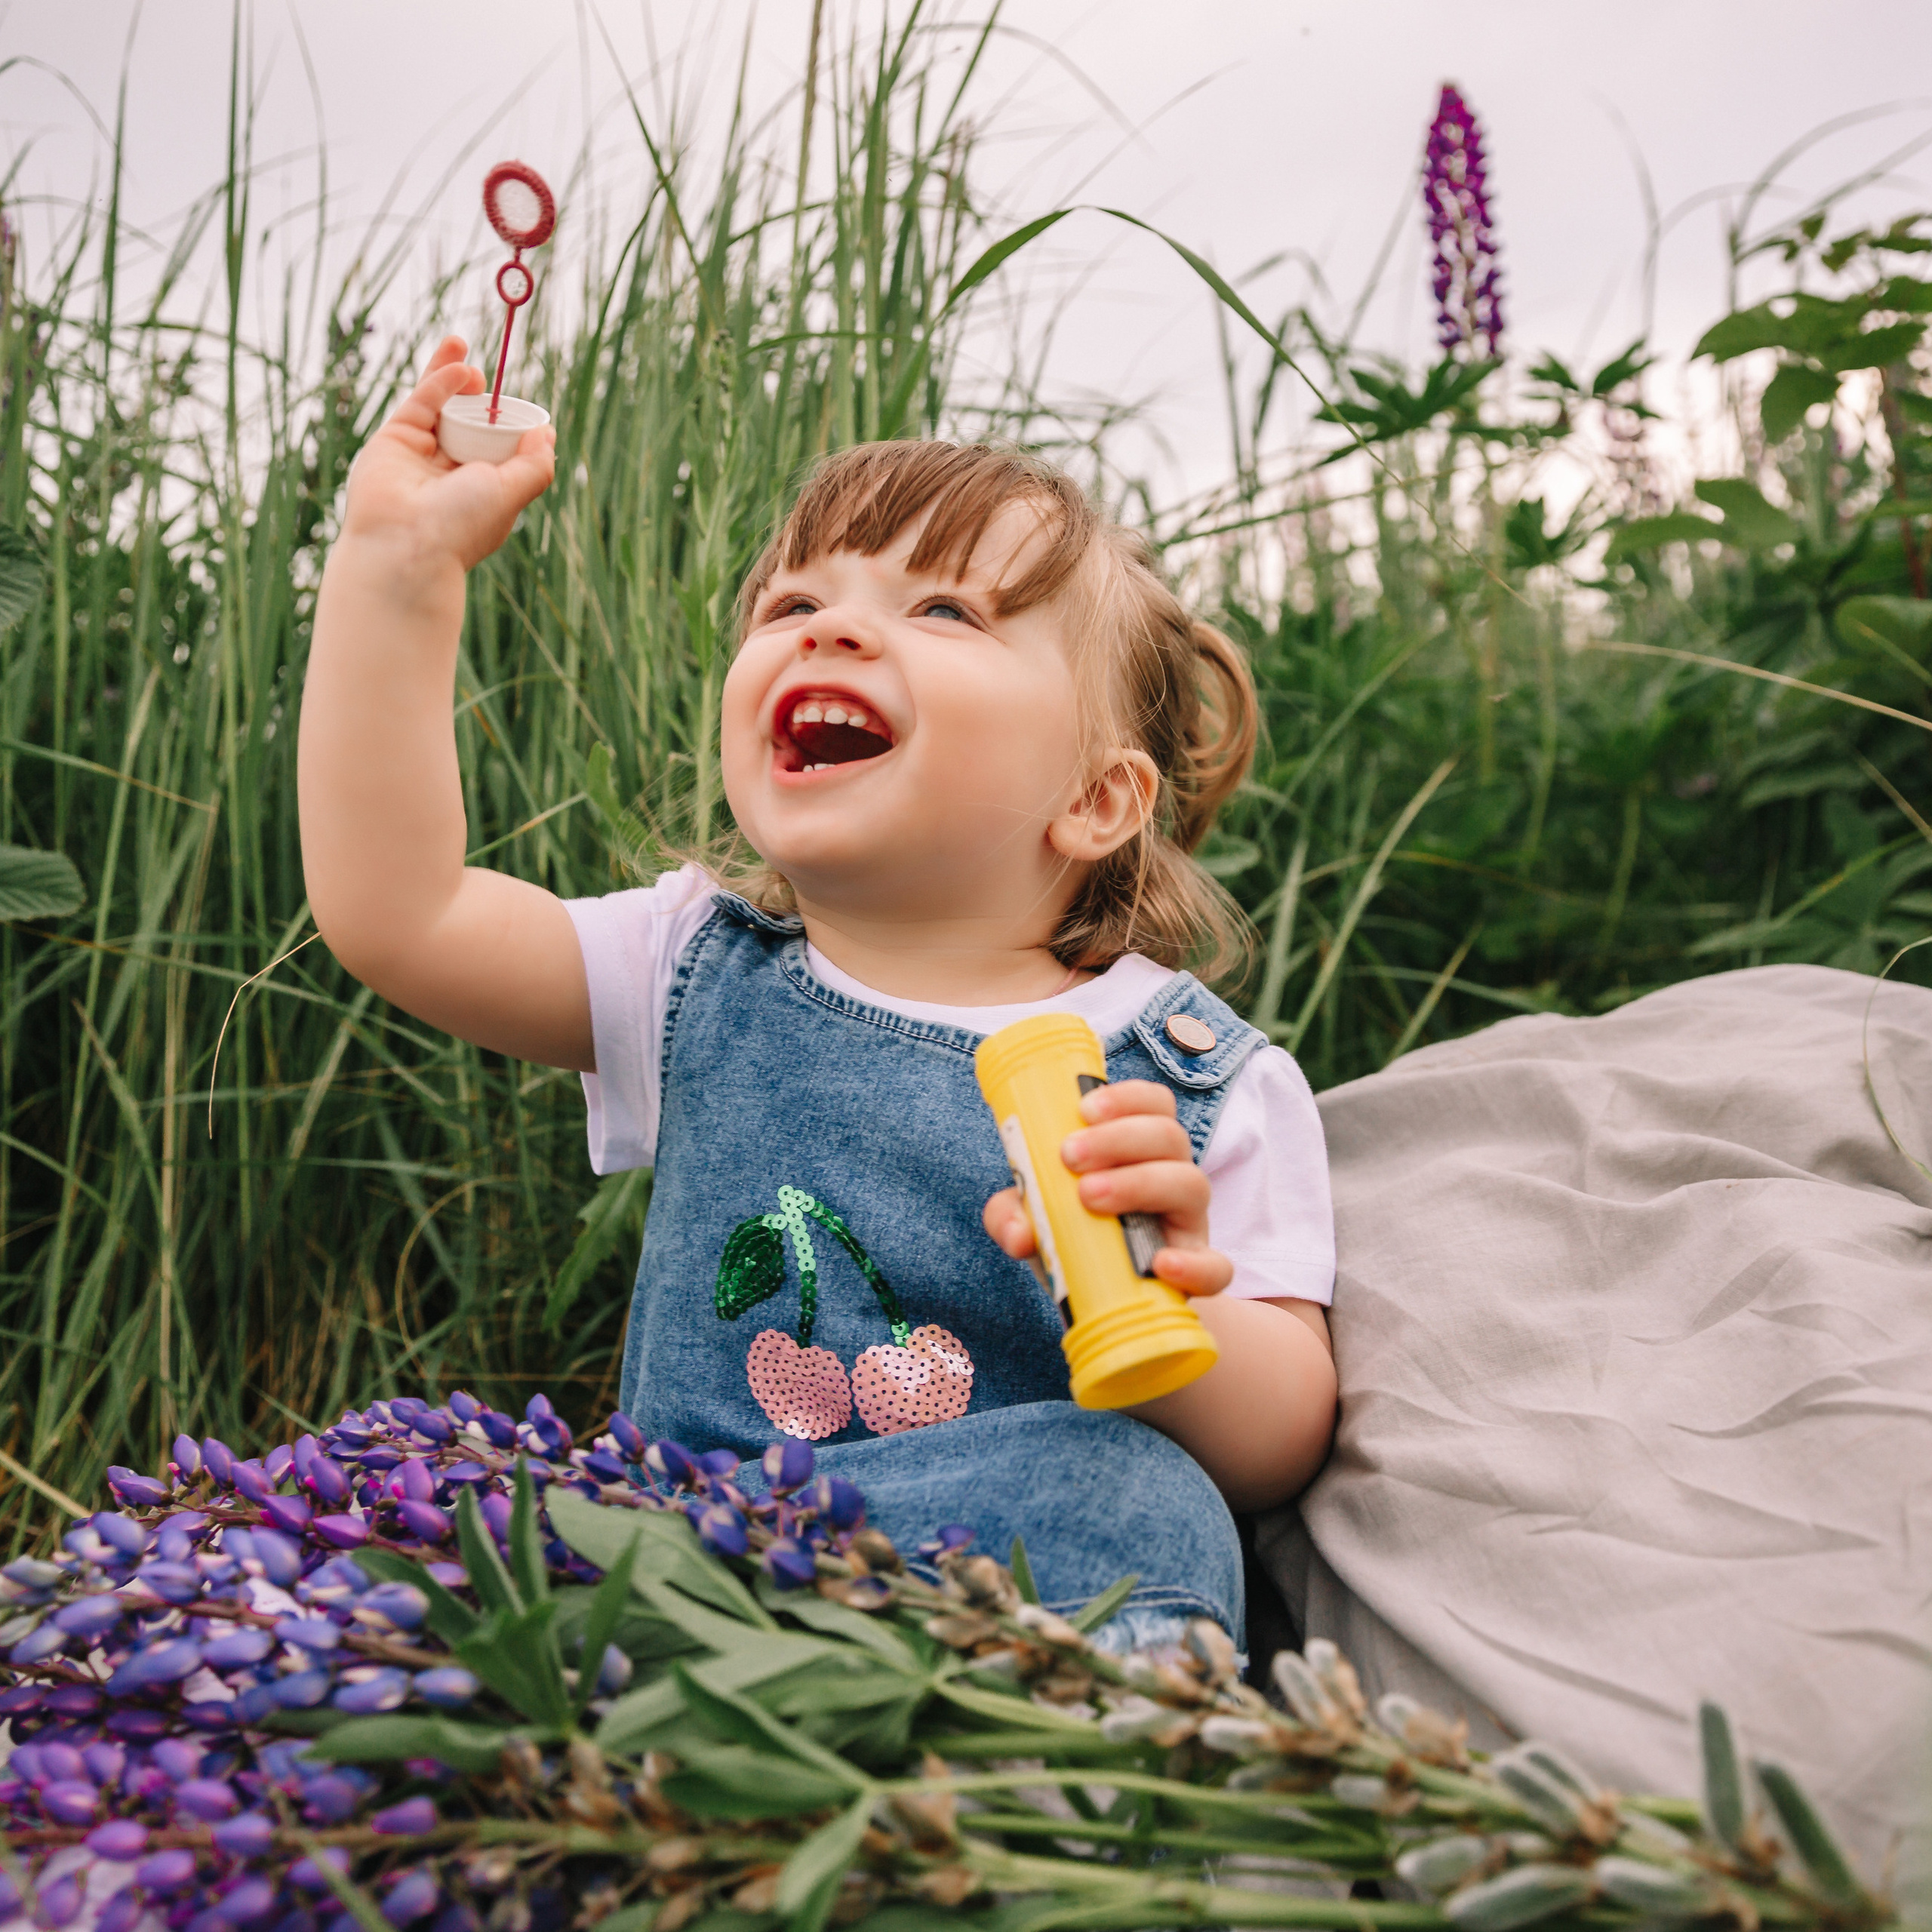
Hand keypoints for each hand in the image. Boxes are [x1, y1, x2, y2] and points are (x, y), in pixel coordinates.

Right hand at [340, 336, 555, 576]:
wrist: (406, 544)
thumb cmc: (462, 525)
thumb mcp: (511, 493)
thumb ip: (534, 466)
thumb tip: (547, 434)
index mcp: (480, 492)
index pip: (497, 452)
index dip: (509, 430)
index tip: (525, 413)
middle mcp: (449, 474)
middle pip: (467, 425)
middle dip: (478, 400)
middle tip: (490, 378)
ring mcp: (420, 456)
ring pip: (440, 407)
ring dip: (453, 376)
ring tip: (465, 348)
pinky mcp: (395, 439)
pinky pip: (421, 404)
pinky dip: (440, 381)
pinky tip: (460, 368)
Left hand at [982, 1079, 1230, 1296]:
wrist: (1109, 1298)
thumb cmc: (1076, 1239)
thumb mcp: (1037, 1220)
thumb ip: (1012, 1216)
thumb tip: (1017, 1232)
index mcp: (1141, 1151)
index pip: (1154, 1105)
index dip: (1126, 1097)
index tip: (1083, 1109)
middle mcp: (1172, 1176)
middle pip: (1169, 1136)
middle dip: (1118, 1137)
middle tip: (1069, 1156)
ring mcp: (1189, 1223)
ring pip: (1192, 1184)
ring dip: (1140, 1182)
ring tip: (1090, 1196)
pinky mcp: (1199, 1270)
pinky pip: (1215, 1266)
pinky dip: (1194, 1265)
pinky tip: (1161, 1264)